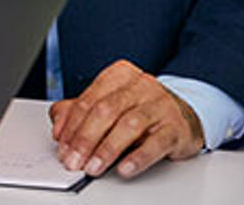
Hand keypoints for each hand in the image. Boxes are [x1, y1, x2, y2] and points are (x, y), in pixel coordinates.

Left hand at [48, 59, 203, 178]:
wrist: (185, 116)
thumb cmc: (140, 110)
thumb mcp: (108, 105)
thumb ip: (79, 112)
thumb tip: (58, 126)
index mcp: (119, 75)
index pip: (89, 99)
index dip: (71, 124)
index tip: (61, 144)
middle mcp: (141, 85)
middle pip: (105, 111)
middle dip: (85, 139)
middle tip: (74, 160)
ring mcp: (160, 105)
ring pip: (129, 125)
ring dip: (107, 149)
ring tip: (94, 167)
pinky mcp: (177, 127)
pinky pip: (156, 143)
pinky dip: (138, 157)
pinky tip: (124, 168)